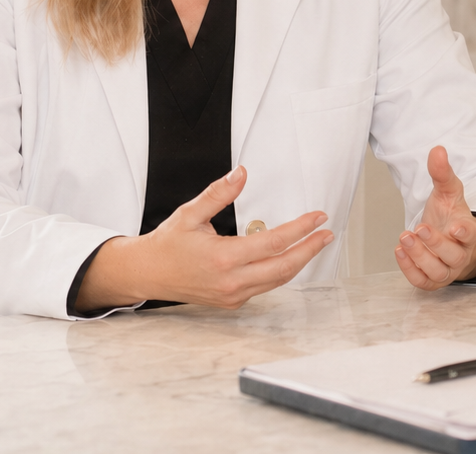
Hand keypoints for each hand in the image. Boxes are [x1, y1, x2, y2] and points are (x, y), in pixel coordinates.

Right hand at [75, 166, 333, 311]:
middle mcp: (231, 281)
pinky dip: (281, 272)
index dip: (301, 229)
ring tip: (315, 244)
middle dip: (310, 250)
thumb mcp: (190, 213)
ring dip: (300, 262)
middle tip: (327, 233)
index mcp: (223, 258)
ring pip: (278, 280)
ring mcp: (233, 295)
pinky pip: (265, 287)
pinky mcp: (232, 301)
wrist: (147, 274)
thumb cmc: (167, 244)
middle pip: (284, 267)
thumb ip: (219, 194)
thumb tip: (241, 174)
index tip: (318, 217)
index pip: (274, 243)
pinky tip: (289, 258)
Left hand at [393, 145, 475, 289]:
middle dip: (434, 244)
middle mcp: (460, 254)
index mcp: (468, 232)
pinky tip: (399, 251)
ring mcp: (447, 270)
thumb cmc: (450, 217)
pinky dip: (410, 270)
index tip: (456, 228)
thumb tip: (437, 150)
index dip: (465, 233)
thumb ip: (442, 173)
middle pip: (453, 256)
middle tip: (418, 229)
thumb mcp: (447, 192)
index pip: (471, 236)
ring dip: (419, 257)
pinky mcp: (432, 280)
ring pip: (437, 271)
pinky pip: (423, 282)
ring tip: (404, 238)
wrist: (448, 240)